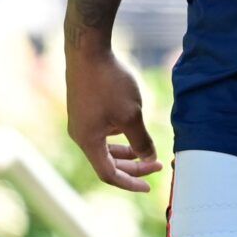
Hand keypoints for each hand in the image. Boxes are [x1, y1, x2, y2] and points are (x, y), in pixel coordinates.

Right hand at [64, 47, 163, 191]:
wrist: (87, 50)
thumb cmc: (109, 82)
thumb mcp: (132, 114)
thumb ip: (141, 141)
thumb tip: (149, 158)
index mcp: (88, 142)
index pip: (109, 174)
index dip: (130, 183)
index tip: (150, 186)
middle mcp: (80, 135)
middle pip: (107, 162)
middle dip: (133, 166)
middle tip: (157, 165)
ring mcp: (80, 121)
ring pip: (104, 147)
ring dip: (126, 152)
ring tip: (146, 149)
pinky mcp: (83, 108)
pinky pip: (101, 132)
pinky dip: (118, 136)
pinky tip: (130, 125)